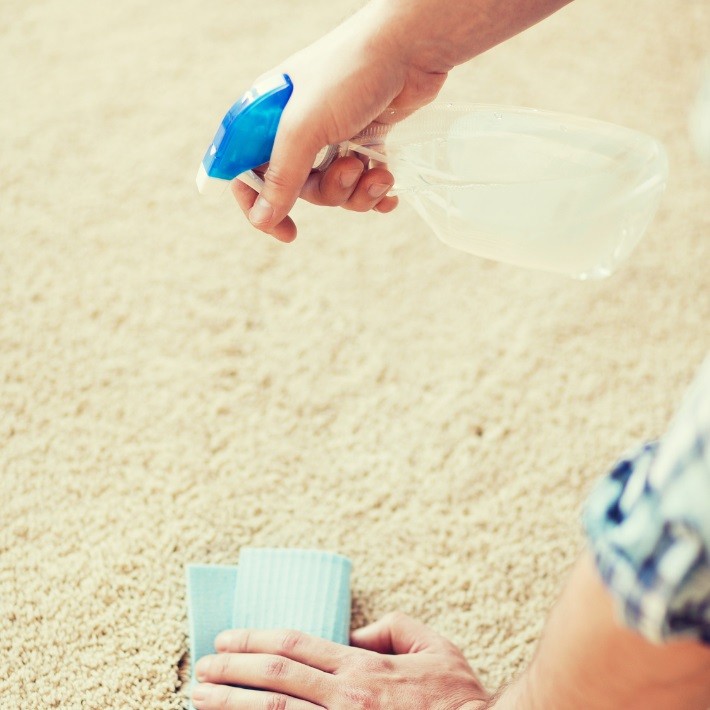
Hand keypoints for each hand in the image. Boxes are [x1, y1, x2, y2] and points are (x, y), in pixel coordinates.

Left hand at [192, 612, 490, 708]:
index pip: (295, 647)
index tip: (226, 640)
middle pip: (276, 680)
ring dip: (233, 706)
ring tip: (200, 698)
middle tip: (201, 668)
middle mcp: (346, 700)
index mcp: (364, 669)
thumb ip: (392, 627)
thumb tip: (352, 634)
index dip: (255, 641)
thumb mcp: (433, 645)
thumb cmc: (459, 698)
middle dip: (232, 672)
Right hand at [235, 0, 447, 241]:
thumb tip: (262, 220)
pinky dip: (375, 191)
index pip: (246, 171)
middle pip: (298, 189)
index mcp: (267, 117)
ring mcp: (332, 135)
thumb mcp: (305, 127)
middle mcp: (297, 128)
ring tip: (378, 172)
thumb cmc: (350, 74)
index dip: (259, 205)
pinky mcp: (364, 139)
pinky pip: (361, 183)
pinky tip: (390, 188)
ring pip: (334, 189)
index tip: (285, 231)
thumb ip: (282, 176)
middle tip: (350, 169)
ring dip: (357, 191)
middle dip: (329, 190)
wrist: (413, 46)